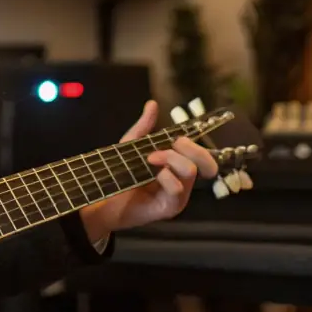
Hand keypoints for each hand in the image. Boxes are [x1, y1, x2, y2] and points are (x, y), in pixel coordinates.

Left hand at [79, 100, 218, 244]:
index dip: (192, 144)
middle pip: (205, 162)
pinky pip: (177, 189)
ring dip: (170, 160)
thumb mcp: (132, 146)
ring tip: (149, 160)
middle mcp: (183, 180)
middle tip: (164, 148)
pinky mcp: (171, 207)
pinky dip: (166, 178)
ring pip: (190, 171)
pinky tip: (153, 177)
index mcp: (178, 165)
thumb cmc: (121, 173)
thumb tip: (153, 103)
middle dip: (189, 149)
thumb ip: (144, 127)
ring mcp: (179, 195)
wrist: (106, 199)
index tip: (175, 140)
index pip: (201, 154)